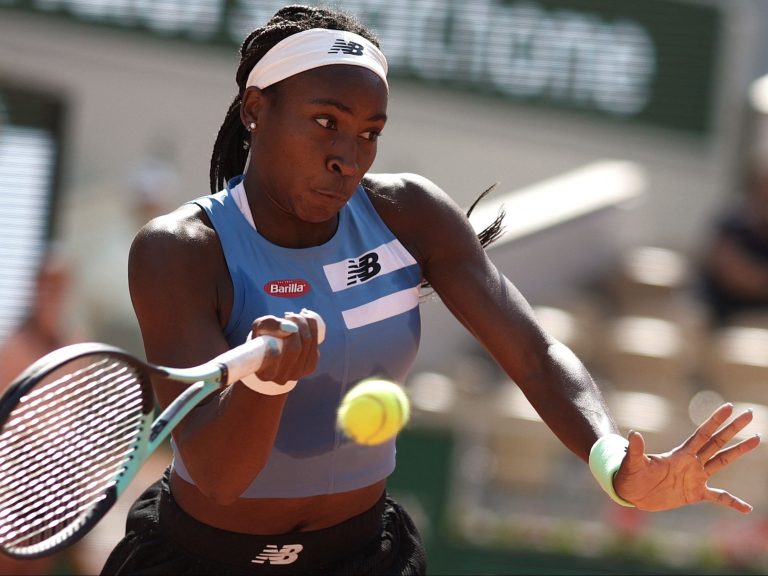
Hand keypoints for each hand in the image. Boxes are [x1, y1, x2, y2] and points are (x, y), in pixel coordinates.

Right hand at [249, 309, 322, 383]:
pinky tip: (305, 322)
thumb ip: (270, 325)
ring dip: (305, 325)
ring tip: (296, 317)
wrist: (273, 347)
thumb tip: (292, 328)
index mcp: (264, 373)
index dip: (276, 342)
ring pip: (308, 345)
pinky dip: (312, 329)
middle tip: (289, 315)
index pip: (274, 356)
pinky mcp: (309, 368)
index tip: (275, 331)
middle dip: (296, 326)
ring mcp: (297, 374)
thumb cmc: (263, 337)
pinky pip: (316, 346)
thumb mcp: (260, 327)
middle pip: (295, 348)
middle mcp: (281, 378)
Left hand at [613, 403, 760, 512]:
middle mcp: (691, 462)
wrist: (631, 493)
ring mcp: (695, 477)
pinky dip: (732, 502)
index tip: (729, 407)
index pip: (702, 434)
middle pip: (717, 442)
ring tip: (756, 439)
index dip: (715, 420)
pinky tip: (746, 508)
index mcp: (680, 454)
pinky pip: (718, 497)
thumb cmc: (630, 475)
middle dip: (733, 428)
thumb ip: (637, 449)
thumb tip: (633, 434)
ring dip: (738, 451)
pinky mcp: (695, 493)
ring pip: (722, 461)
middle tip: (750, 414)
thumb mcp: (634, 462)